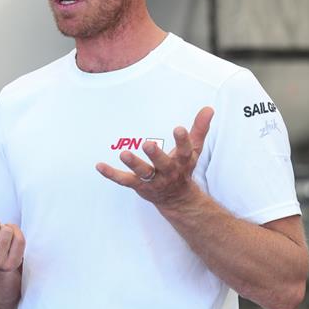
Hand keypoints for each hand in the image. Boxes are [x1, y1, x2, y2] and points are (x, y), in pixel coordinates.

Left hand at [96, 106, 213, 208]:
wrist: (178, 199)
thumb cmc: (183, 168)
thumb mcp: (194, 149)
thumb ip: (199, 128)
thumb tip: (209, 108)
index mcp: (182, 161)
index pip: (184, 151)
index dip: (182, 140)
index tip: (178, 129)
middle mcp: (168, 172)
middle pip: (163, 164)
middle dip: (156, 155)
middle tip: (148, 144)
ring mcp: (153, 181)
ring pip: (143, 173)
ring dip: (133, 164)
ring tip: (124, 154)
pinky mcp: (139, 186)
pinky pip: (124, 180)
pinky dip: (111, 174)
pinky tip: (99, 165)